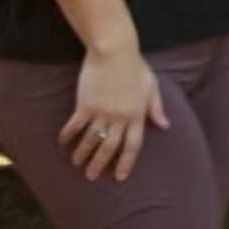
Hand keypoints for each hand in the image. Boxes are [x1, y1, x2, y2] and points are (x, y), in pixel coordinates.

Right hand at [62, 40, 164, 181]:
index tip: (119, 177)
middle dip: (100, 164)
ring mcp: (101, 112)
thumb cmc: (135, 66)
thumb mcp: (151, 86)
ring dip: (83, 153)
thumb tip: (165, 126)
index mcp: (137, 115)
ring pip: (91, 139)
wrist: (114, 51)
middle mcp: (119, 117)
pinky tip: (63, 143)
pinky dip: (68, 135)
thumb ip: (156, 108)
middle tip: (91, 176)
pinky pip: (76, 125)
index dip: (126, 162)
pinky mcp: (85, 104)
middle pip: (110, 147)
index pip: (133, 146)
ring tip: (76, 163)